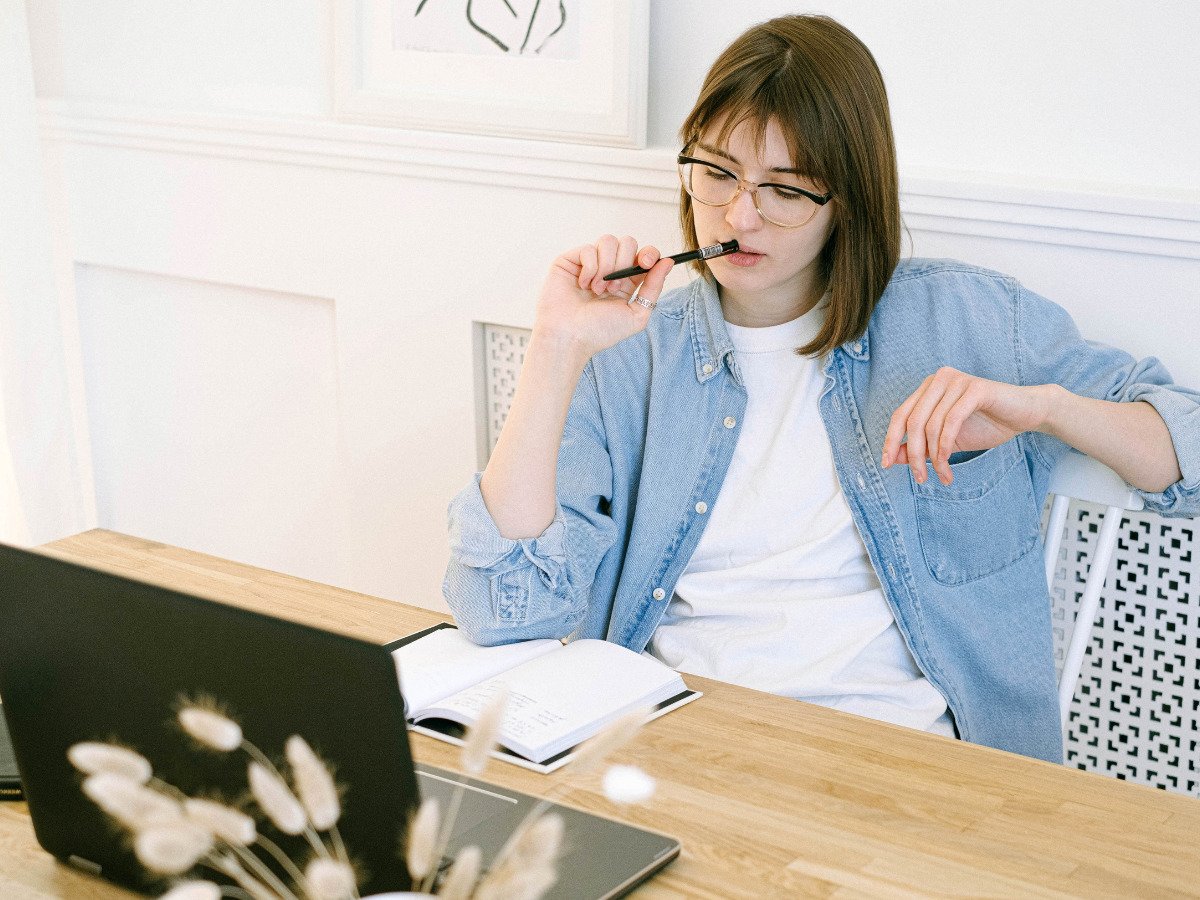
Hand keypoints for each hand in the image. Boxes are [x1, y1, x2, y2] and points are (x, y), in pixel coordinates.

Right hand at [534, 235, 674, 360]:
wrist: (569, 337)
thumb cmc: (599, 331)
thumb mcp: (636, 314)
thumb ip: (654, 287)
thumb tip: (668, 261)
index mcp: (626, 281)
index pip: (643, 255)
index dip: (649, 254)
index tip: (646, 263)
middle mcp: (608, 269)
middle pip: (628, 242)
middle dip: (624, 263)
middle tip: (614, 287)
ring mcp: (589, 263)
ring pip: (608, 241)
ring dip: (606, 267)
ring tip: (597, 290)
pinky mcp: (570, 260)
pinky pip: (588, 249)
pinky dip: (589, 268)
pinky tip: (582, 285)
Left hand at [881, 367, 1052, 484]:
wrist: (1026, 414)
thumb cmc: (986, 424)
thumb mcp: (946, 440)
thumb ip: (919, 446)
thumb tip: (893, 457)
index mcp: (928, 388)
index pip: (900, 415)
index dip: (891, 441)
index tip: (887, 465)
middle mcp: (938, 380)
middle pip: (913, 422)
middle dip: (914, 455)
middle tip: (920, 478)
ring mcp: (956, 381)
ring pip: (931, 425)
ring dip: (934, 457)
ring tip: (943, 475)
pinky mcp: (974, 388)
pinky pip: (951, 421)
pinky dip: (946, 446)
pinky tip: (949, 462)